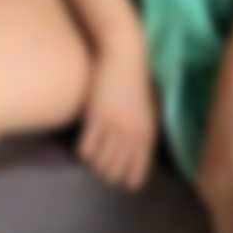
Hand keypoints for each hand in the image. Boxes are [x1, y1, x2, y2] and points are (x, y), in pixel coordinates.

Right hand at [76, 37, 159, 191]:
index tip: (118, 169)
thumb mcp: (150, 111)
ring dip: (94, 161)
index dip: (124, 178)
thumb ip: (143, 136)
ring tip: (94, 148)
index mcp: (147, 135)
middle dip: (105, 170)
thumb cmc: (137, 81)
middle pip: (113, 174)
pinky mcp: (96, 117)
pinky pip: (85, 150)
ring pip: (98, 166)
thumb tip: (135, 158)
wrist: (125, 54)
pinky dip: (83, 150)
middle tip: (102, 157)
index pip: (136, 177)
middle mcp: (132, 135)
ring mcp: (114, 127)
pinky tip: (86, 138)